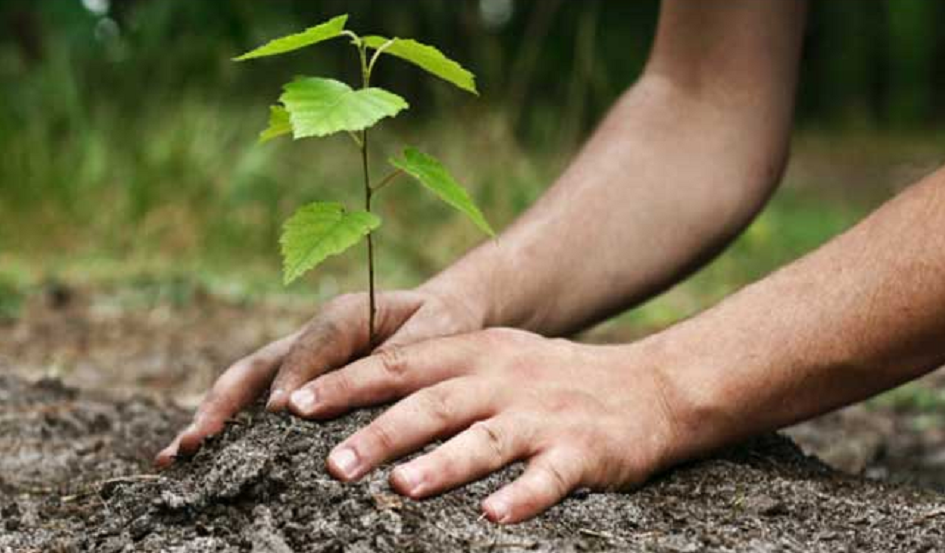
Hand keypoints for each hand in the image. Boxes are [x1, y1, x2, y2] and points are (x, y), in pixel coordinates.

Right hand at [155, 287, 483, 466]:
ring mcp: (297, 361)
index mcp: (345, 315)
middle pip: (257, 367)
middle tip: (194, 444)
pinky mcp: (297, 383)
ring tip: (175, 459)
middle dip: (224, 405)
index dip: (295, 377)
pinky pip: (256, 404)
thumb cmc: (440, 324)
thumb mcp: (435, 332)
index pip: (314, 345)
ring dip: (211, 420)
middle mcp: (311, 337)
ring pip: (245, 387)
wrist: (441, 315)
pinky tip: (200, 462)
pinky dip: (227, 430)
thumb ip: (400, 357)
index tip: (280, 414)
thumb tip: (360, 392)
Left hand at [287, 327, 680, 522]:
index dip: (348, 383)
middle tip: (332, 463)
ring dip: (444, 464)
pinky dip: (522, 497)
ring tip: (402, 488)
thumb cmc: (554, 379)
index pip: (401, 364)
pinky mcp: (583, 451)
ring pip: (486, 439)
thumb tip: (360, 402)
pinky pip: (549, 477)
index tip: (295, 404)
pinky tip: (494, 518)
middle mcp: (505, 380)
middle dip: (382, 432)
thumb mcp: (497, 358)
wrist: (649, 386)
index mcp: (477, 353)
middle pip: (435, 403)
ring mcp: (544, 416)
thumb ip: (439, 374)